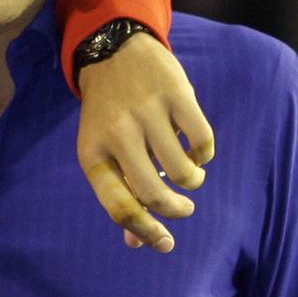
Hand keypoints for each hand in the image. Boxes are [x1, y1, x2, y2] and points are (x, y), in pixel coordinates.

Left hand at [76, 32, 214, 251]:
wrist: (112, 52)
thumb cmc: (108, 115)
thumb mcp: (102, 151)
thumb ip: (121, 194)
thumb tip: (139, 244)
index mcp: (93, 154)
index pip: (119, 207)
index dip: (145, 232)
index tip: (166, 243)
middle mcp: (117, 134)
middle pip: (153, 194)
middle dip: (176, 210)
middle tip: (184, 209)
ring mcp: (147, 112)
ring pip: (181, 171)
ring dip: (192, 181)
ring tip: (189, 175)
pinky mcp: (176, 93)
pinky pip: (202, 142)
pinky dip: (204, 155)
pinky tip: (196, 152)